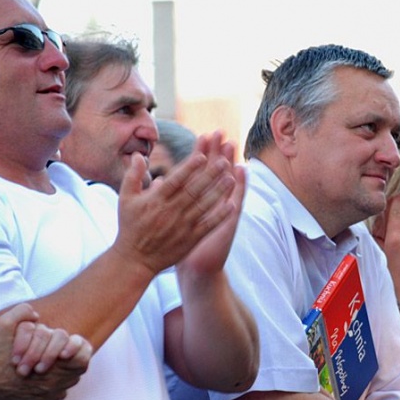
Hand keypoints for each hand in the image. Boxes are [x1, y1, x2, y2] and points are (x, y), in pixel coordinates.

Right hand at [0, 304, 91, 399]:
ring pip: (70, 380)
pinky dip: (54, 382)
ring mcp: (49, 395)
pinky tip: (40, 376)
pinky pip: (60, 392)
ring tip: (47, 363)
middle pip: (78, 368)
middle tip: (56, 354)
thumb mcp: (3, 325)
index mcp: (51, 365)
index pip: (82, 357)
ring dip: (63, 370)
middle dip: (67, 358)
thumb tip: (36, 315)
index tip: (63, 347)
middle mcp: (54, 384)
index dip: (76, 348)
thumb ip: (23, 313)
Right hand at [114, 131, 236, 275]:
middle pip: (193, 190)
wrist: (135, 260)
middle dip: (210, 175)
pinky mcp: (190, 239)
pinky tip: (232, 206)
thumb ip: (132, 175)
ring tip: (231, 179)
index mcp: (155, 200)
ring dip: (218, 192)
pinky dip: (220, 216)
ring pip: (203, 206)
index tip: (203, 156)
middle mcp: (170, 212)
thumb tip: (138, 154)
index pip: (176, 180)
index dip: (190, 168)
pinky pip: (208, 226)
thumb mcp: (125, 199)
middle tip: (225, 161)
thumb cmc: (130, 226)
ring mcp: (182, 226)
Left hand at [175, 132, 246, 278]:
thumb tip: (156, 181)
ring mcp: (222, 209)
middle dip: (216, 151)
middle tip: (220, 132)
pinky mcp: (230, 220)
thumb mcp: (172, 219)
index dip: (201, 153)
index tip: (202, 135)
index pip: (199, 171)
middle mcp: (212, 201)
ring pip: (227, 181)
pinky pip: (236, 198)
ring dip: (229, 162)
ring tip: (232, 145)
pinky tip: (243, 171)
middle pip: (215, 171)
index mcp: (197, 200)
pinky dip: (240, 186)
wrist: (197, 267)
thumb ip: (165, 199)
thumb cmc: (181, 243)